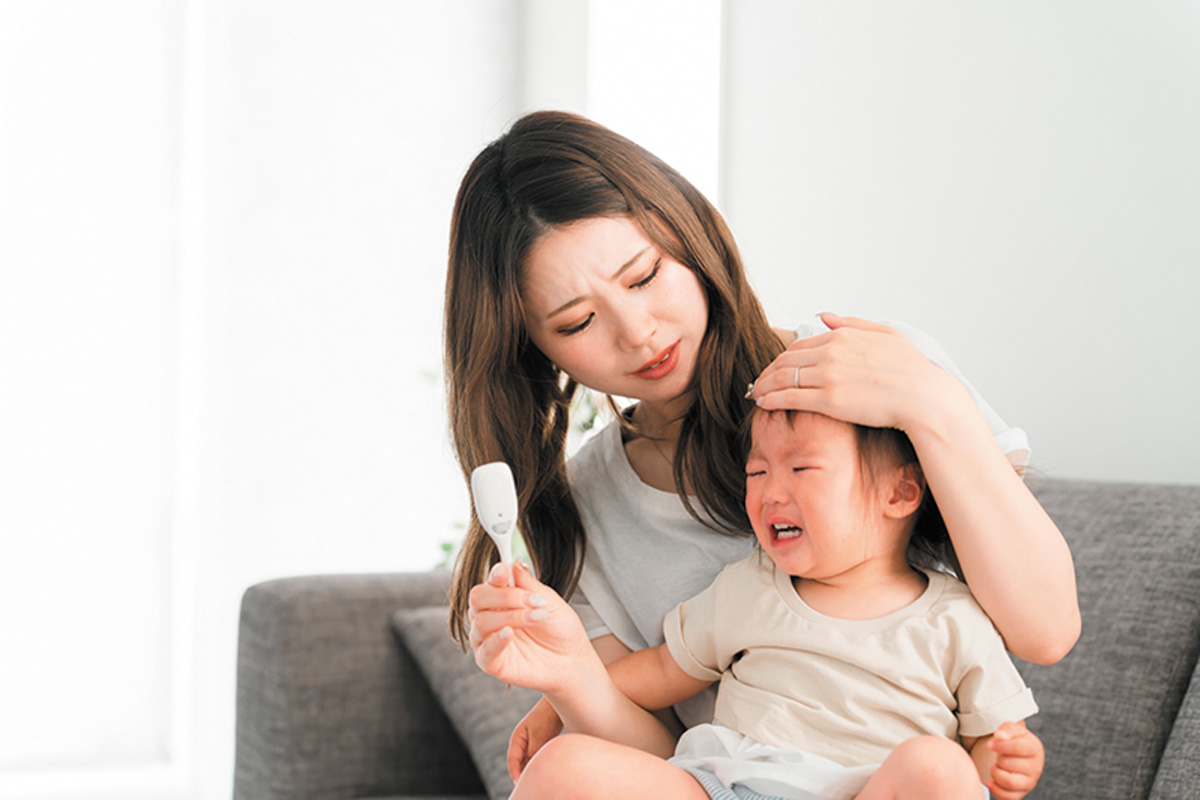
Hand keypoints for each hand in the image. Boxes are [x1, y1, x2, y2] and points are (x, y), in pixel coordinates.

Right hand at [468, 560, 594, 693]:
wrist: (572, 659)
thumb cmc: (560, 629)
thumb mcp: (550, 601)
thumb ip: (529, 585)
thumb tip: (513, 563)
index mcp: (502, 599)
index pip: (488, 582)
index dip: (494, 574)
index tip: (504, 569)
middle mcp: (490, 617)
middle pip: (477, 597)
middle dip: (506, 596)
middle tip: (534, 601)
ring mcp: (488, 640)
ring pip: (481, 621)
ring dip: (512, 616)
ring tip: (538, 617)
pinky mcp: (491, 662)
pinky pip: (483, 650)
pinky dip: (495, 640)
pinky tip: (509, 633)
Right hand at [507, 696, 563, 780]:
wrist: (557, 705)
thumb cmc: (547, 718)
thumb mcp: (539, 736)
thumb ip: (533, 753)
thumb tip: (531, 768)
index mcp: (516, 738)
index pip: (512, 760)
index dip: (515, 773)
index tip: (519, 783)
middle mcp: (521, 742)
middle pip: (518, 763)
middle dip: (522, 774)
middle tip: (528, 786)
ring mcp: (530, 743)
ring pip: (527, 762)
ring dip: (530, 770)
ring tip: (536, 781)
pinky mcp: (539, 744)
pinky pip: (535, 758)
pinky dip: (537, 765)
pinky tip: (544, 772)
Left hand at [749, 313, 960, 431]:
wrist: (924, 397)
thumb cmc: (911, 369)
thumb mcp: (885, 334)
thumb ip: (852, 324)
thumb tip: (825, 316)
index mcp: (842, 336)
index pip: (799, 346)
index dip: (782, 359)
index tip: (775, 369)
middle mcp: (831, 353)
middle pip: (786, 361)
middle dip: (768, 372)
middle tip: (757, 383)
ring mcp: (829, 376)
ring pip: (784, 378)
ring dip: (764, 386)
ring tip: (755, 394)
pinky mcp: (829, 400)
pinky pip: (790, 398)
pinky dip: (772, 399)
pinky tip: (763, 403)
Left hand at [985, 722, 1044, 799]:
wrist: (1017, 754)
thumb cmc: (1013, 739)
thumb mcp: (1011, 729)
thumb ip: (1006, 729)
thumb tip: (999, 736)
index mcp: (1035, 748)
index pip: (1017, 747)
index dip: (1000, 746)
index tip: (989, 745)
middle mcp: (1036, 767)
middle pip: (1008, 764)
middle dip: (998, 759)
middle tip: (997, 756)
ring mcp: (1030, 782)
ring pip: (1009, 782)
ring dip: (995, 773)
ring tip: (995, 767)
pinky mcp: (1022, 793)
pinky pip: (1008, 797)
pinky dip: (995, 789)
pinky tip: (991, 781)